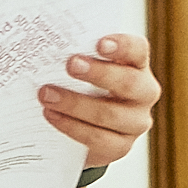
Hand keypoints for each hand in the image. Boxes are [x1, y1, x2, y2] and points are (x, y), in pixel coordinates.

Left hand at [42, 32, 160, 169]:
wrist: (83, 130)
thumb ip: (75, 54)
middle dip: (98, 74)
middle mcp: (143, 93)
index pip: (138, 50)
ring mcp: (135, 122)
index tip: (100, 43)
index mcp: (137, 65)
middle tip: (70, 64)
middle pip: (129, 83)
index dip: (122, 46)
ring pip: (111, 114)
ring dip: (76, 104)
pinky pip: (98, 139)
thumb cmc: (81, 86)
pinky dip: (71, 126)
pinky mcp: (121, 147)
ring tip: (46, 94)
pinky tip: (51, 115)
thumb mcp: (83, 67)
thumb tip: (43, 41)